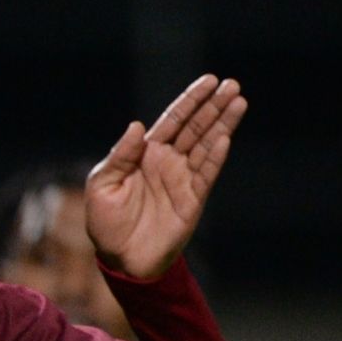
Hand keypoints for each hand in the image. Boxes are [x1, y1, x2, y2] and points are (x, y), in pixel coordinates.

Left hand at [86, 74, 246, 279]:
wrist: (120, 259)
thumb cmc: (106, 222)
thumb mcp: (102, 185)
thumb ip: (120, 156)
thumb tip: (137, 127)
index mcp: (144, 154)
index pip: (172, 121)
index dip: (190, 101)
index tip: (209, 81)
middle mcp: (167, 162)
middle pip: (195, 128)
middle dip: (213, 106)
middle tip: (232, 85)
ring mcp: (182, 179)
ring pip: (206, 145)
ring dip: (222, 124)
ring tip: (238, 102)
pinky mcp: (193, 199)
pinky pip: (206, 172)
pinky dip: (215, 155)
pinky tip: (224, 137)